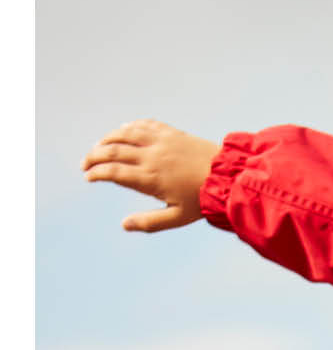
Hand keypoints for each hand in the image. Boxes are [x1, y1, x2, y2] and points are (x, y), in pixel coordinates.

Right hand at [82, 119, 220, 231]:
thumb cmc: (203, 200)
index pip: (113, 172)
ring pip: (124, 134)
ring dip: (107, 139)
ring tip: (99, 146)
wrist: (228, 177)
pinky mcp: (171, 133)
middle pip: (112, 150)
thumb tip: (124, 225)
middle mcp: (151, 156)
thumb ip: (150, 222)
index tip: (89, 177)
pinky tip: (123, 131)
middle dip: (94, 156)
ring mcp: (161, 142)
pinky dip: (129, 127)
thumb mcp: (177, 217)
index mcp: (149, 178)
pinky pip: (144, 125)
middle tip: (86, 164)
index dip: (96, 173)